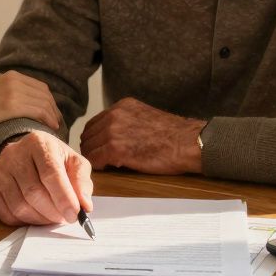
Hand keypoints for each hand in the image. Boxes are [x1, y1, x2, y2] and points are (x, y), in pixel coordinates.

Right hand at [0, 71, 62, 138]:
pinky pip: (39, 110)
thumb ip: (3, 92)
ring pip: (44, 101)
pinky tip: (51, 127)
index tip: (51, 112)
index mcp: (8, 75)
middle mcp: (13, 79)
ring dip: (53, 114)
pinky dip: (48, 118)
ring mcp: (13, 90)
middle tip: (56, 120)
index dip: (47, 99)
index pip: (37, 85)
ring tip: (55, 126)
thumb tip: (16, 104)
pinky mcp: (12, 104)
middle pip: (43, 92)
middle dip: (53, 107)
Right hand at [0, 130, 92, 225]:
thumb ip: (82, 181)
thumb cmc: (53, 159)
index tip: (74, 215)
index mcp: (39, 143)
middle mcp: (15, 153)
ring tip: (51, 217)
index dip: (63, 198)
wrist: (26, 152)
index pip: (50, 173)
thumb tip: (85, 205)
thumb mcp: (73, 162)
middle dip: (52, 212)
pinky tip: (35, 216)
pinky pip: (5, 213)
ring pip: (18, 205)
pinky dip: (22, 221)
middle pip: (33, 192)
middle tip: (64, 218)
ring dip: (39, 219)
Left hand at [80, 97, 204, 174]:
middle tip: (100, 160)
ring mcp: (113, 131)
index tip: (99, 149)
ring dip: (95, 158)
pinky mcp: (116, 148)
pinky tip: (110, 169)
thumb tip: (112, 136)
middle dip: (92, 148)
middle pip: (88, 135)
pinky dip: (99, 166)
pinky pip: (95, 159)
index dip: (95, 139)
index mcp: (122, 106)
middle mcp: (115, 115)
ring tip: (107, 166)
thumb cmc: (174, 135)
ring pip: (89, 148)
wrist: (188, 142)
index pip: (94, 123)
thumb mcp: (145, 117)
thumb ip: (126, 122)